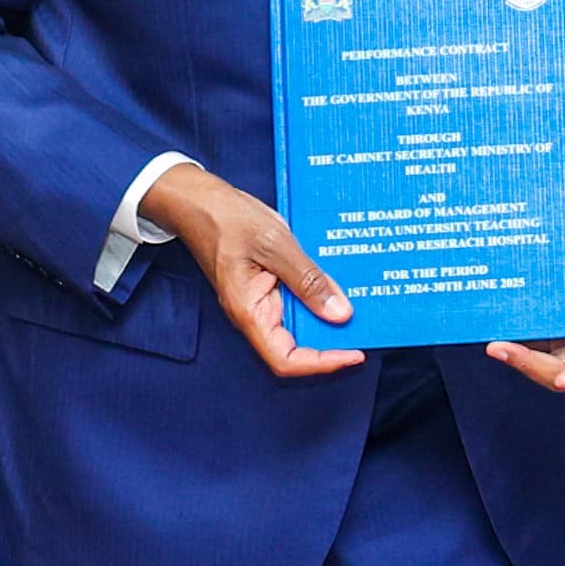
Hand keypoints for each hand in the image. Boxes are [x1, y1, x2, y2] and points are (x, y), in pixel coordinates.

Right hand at [141, 164, 361, 379]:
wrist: (200, 202)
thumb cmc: (227, 219)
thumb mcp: (275, 244)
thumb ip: (308, 280)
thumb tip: (340, 314)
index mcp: (249, 312)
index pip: (286, 359)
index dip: (322, 363)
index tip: (354, 353)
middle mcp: (254, 314)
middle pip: (295, 347)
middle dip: (331, 342)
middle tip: (364, 328)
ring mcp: (259, 302)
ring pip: (298, 325)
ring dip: (326, 319)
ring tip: (357, 306)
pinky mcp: (265, 287)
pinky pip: (294, 302)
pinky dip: (316, 297)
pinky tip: (336, 285)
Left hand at [489, 202, 564, 394]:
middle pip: (563, 372)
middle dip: (534, 368)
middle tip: (506, 351)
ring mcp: (558, 332)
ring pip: (539, 363)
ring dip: (517, 359)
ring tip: (496, 344)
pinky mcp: (536, 323)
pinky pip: (524, 342)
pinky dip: (509, 341)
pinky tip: (492, 332)